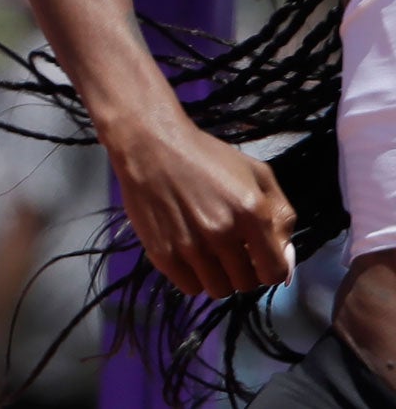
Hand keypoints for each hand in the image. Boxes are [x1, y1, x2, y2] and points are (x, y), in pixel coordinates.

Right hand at [106, 115, 295, 298]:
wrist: (149, 145)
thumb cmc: (206, 156)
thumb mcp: (256, 173)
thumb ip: (281, 215)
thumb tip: (285, 256)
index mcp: (252, 213)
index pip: (274, 272)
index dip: (269, 268)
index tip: (257, 257)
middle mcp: (222, 234)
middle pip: (245, 284)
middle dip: (242, 270)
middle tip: (229, 250)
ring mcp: (190, 246)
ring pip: (218, 290)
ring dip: (217, 276)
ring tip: (208, 254)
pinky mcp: (162, 253)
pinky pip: (189, 287)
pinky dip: (192, 277)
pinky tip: (188, 255)